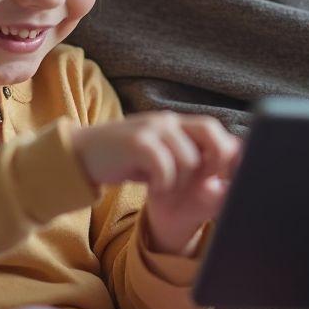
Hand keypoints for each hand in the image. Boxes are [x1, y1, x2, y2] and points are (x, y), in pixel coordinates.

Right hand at [74, 112, 239, 254]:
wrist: (81, 156)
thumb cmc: (125, 160)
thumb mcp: (158, 158)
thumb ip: (184, 158)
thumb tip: (220, 177)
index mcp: (176, 123)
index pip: (214, 129)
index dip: (227, 152)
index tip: (226, 177)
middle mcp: (167, 120)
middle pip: (210, 133)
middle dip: (216, 161)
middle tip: (204, 183)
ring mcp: (152, 128)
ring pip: (189, 159)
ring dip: (181, 182)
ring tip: (164, 187)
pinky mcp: (137, 141)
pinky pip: (165, 167)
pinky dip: (163, 184)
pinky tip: (152, 187)